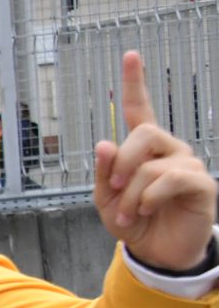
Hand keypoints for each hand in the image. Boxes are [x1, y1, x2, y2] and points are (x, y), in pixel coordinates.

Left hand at [94, 51, 217, 271]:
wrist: (156, 253)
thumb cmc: (134, 222)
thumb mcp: (107, 200)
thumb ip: (105, 173)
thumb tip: (105, 143)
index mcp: (145, 149)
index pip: (140, 109)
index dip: (134, 83)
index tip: (130, 54)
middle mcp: (169, 150)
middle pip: (144, 134)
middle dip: (122, 162)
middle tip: (116, 189)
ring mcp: (188, 165)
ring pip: (153, 163)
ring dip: (132, 193)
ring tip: (128, 213)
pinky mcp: (201, 184)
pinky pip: (172, 179)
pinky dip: (149, 197)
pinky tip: (145, 210)